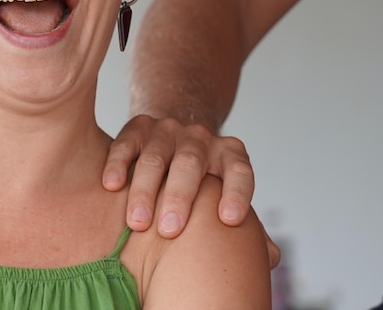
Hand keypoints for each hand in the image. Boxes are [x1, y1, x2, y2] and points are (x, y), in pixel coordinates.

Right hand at [103, 114, 254, 234]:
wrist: (175, 136)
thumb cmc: (204, 180)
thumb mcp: (225, 193)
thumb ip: (247, 223)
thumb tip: (270, 257)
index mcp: (229, 154)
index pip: (240, 170)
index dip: (237, 193)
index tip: (229, 221)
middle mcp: (200, 138)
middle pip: (191, 163)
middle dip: (179, 197)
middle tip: (170, 231)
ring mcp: (167, 130)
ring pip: (155, 156)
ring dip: (145, 190)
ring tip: (138, 223)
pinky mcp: (137, 126)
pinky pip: (126, 143)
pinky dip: (118, 163)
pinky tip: (112, 185)